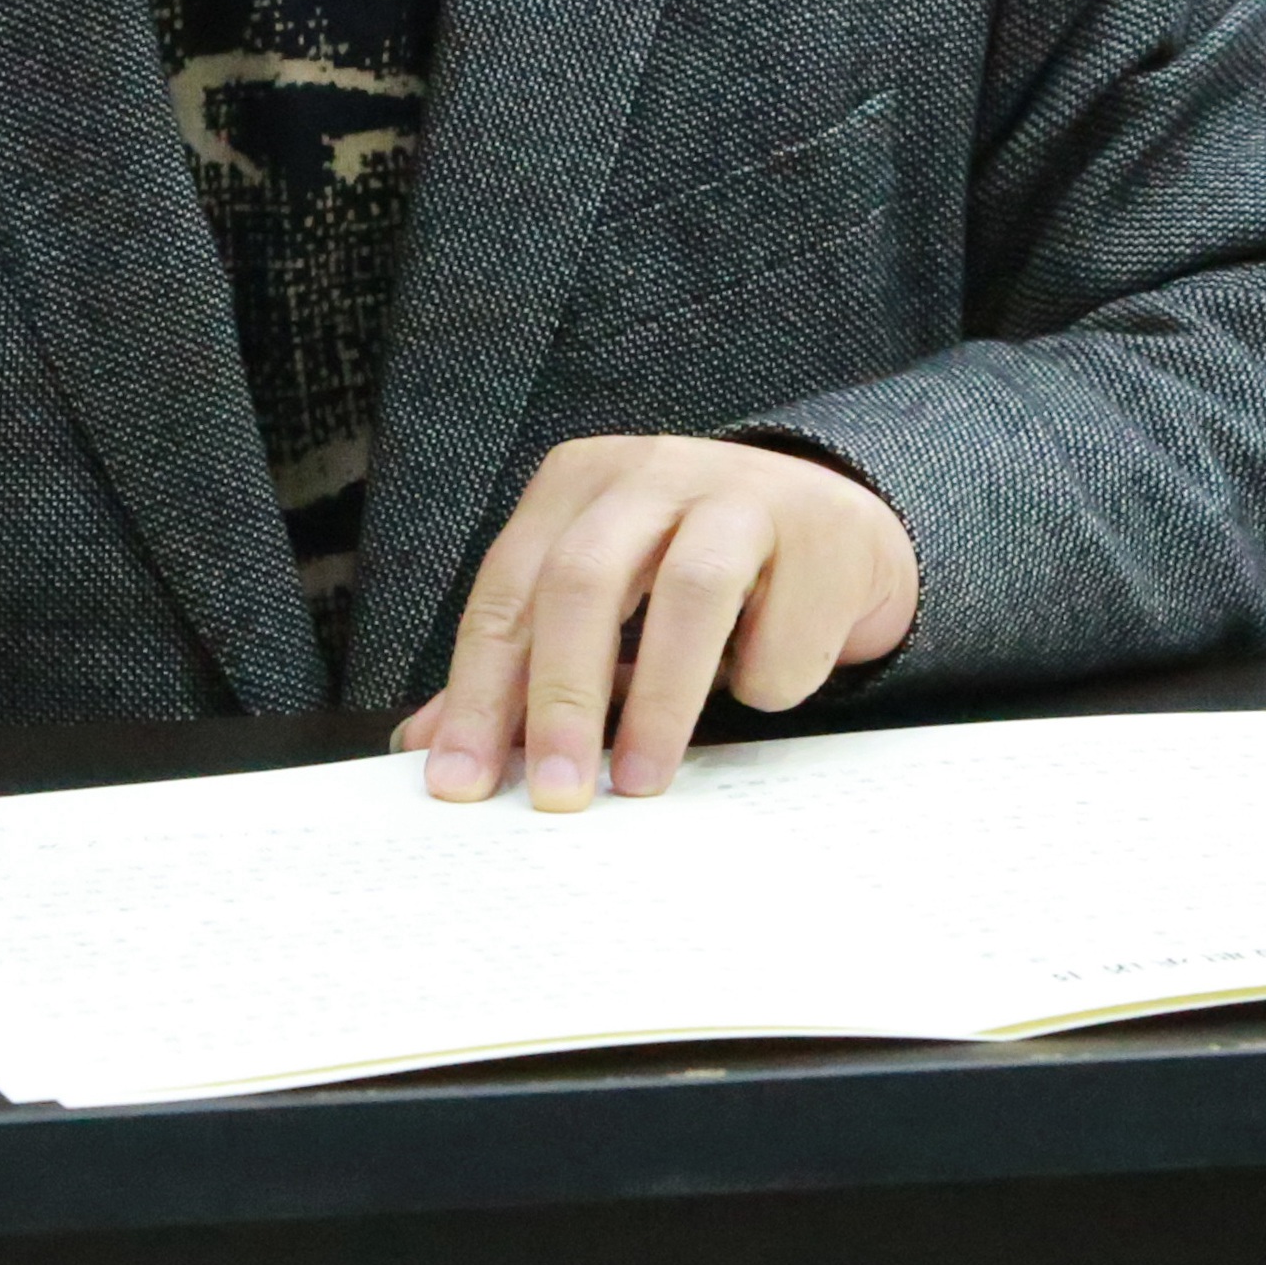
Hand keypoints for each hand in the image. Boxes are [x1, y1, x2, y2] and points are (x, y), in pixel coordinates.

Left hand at [395, 436, 918, 811]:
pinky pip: (781, 630)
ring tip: (642, 781)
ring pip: (689, 592)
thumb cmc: (696, 569)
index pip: (506, 590)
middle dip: (561, 697)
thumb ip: (522, 663)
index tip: (462, 781)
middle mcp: (649, 471)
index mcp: (576, 484)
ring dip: (661, 700)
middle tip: (556, 793)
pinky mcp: (820, 528)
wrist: (835, 526)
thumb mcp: (603, 598)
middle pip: (583, 580)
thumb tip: (430, 745)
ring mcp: (740, 491)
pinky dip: (763, 680)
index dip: (480, 691)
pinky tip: (759, 689)